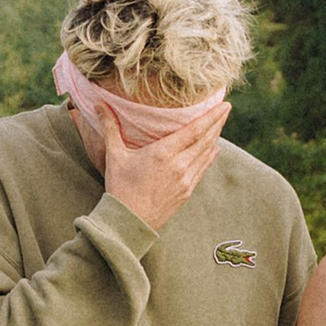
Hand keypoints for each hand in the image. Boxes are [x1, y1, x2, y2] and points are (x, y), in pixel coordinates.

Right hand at [96, 88, 228, 229]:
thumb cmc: (120, 187)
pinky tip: (213, 149)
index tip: (224, 104)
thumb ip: (110, 127)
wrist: (128, 221)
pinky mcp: (186, 192)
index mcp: (164, 153)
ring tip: (220, 124)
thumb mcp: (114, 155)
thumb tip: (98, 104)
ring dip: (215, 138)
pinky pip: (202, 169)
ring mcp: (186, 180)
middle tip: (226, 109)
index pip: (195, 130)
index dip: (211, 116)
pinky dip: (209, 156)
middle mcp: (179, 165)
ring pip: (207, 154)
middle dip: (217, 123)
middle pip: (206, 139)